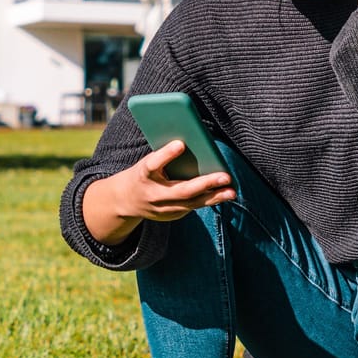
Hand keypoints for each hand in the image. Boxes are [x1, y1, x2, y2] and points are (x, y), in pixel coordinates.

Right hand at [84, 140, 233, 245]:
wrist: (126, 201)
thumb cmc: (143, 173)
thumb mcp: (147, 163)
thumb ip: (165, 156)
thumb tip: (191, 141)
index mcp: (143, 175)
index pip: (153, 164)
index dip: (166, 154)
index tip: (181, 143)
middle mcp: (153, 194)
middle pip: (181, 190)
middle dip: (205, 183)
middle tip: (225, 176)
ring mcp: (163, 209)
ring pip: (192, 203)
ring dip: (214, 197)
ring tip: (232, 191)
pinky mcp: (172, 215)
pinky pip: (193, 206)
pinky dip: (209, 199)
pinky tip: (224, 193)